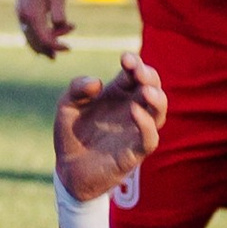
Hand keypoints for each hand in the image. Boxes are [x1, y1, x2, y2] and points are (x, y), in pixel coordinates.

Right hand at [16, 0, 73, 57]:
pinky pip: (26, 26)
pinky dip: (36, 32)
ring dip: (42, 41)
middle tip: (62, 51)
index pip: (45, 38)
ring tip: (54, 44)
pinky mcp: (20, 5)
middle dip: (48, 48)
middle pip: (34, 41)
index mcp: (32, 14)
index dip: (57, 45)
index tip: (70, 47)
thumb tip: (59, 28)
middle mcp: (22, 15)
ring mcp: (19, 10)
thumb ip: (59, 14)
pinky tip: (46, 30)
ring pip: (28, 34)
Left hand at [54, 51, 166, 200]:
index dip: (135, 64)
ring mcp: (136, 130)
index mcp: (118, 94)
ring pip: (159, 112)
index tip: (125, 59)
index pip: (135, 74)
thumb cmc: (72, 134)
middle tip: (138, 71)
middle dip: (149, 77)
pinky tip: (134, 112)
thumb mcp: (66, 107)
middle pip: (152, 88)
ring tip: (146, 91)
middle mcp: (132, 109)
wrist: (68, 168)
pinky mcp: (134, 152)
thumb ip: (76, 90)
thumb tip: (96, 83)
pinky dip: (146, 125)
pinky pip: (149, 139)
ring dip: (157, 99)